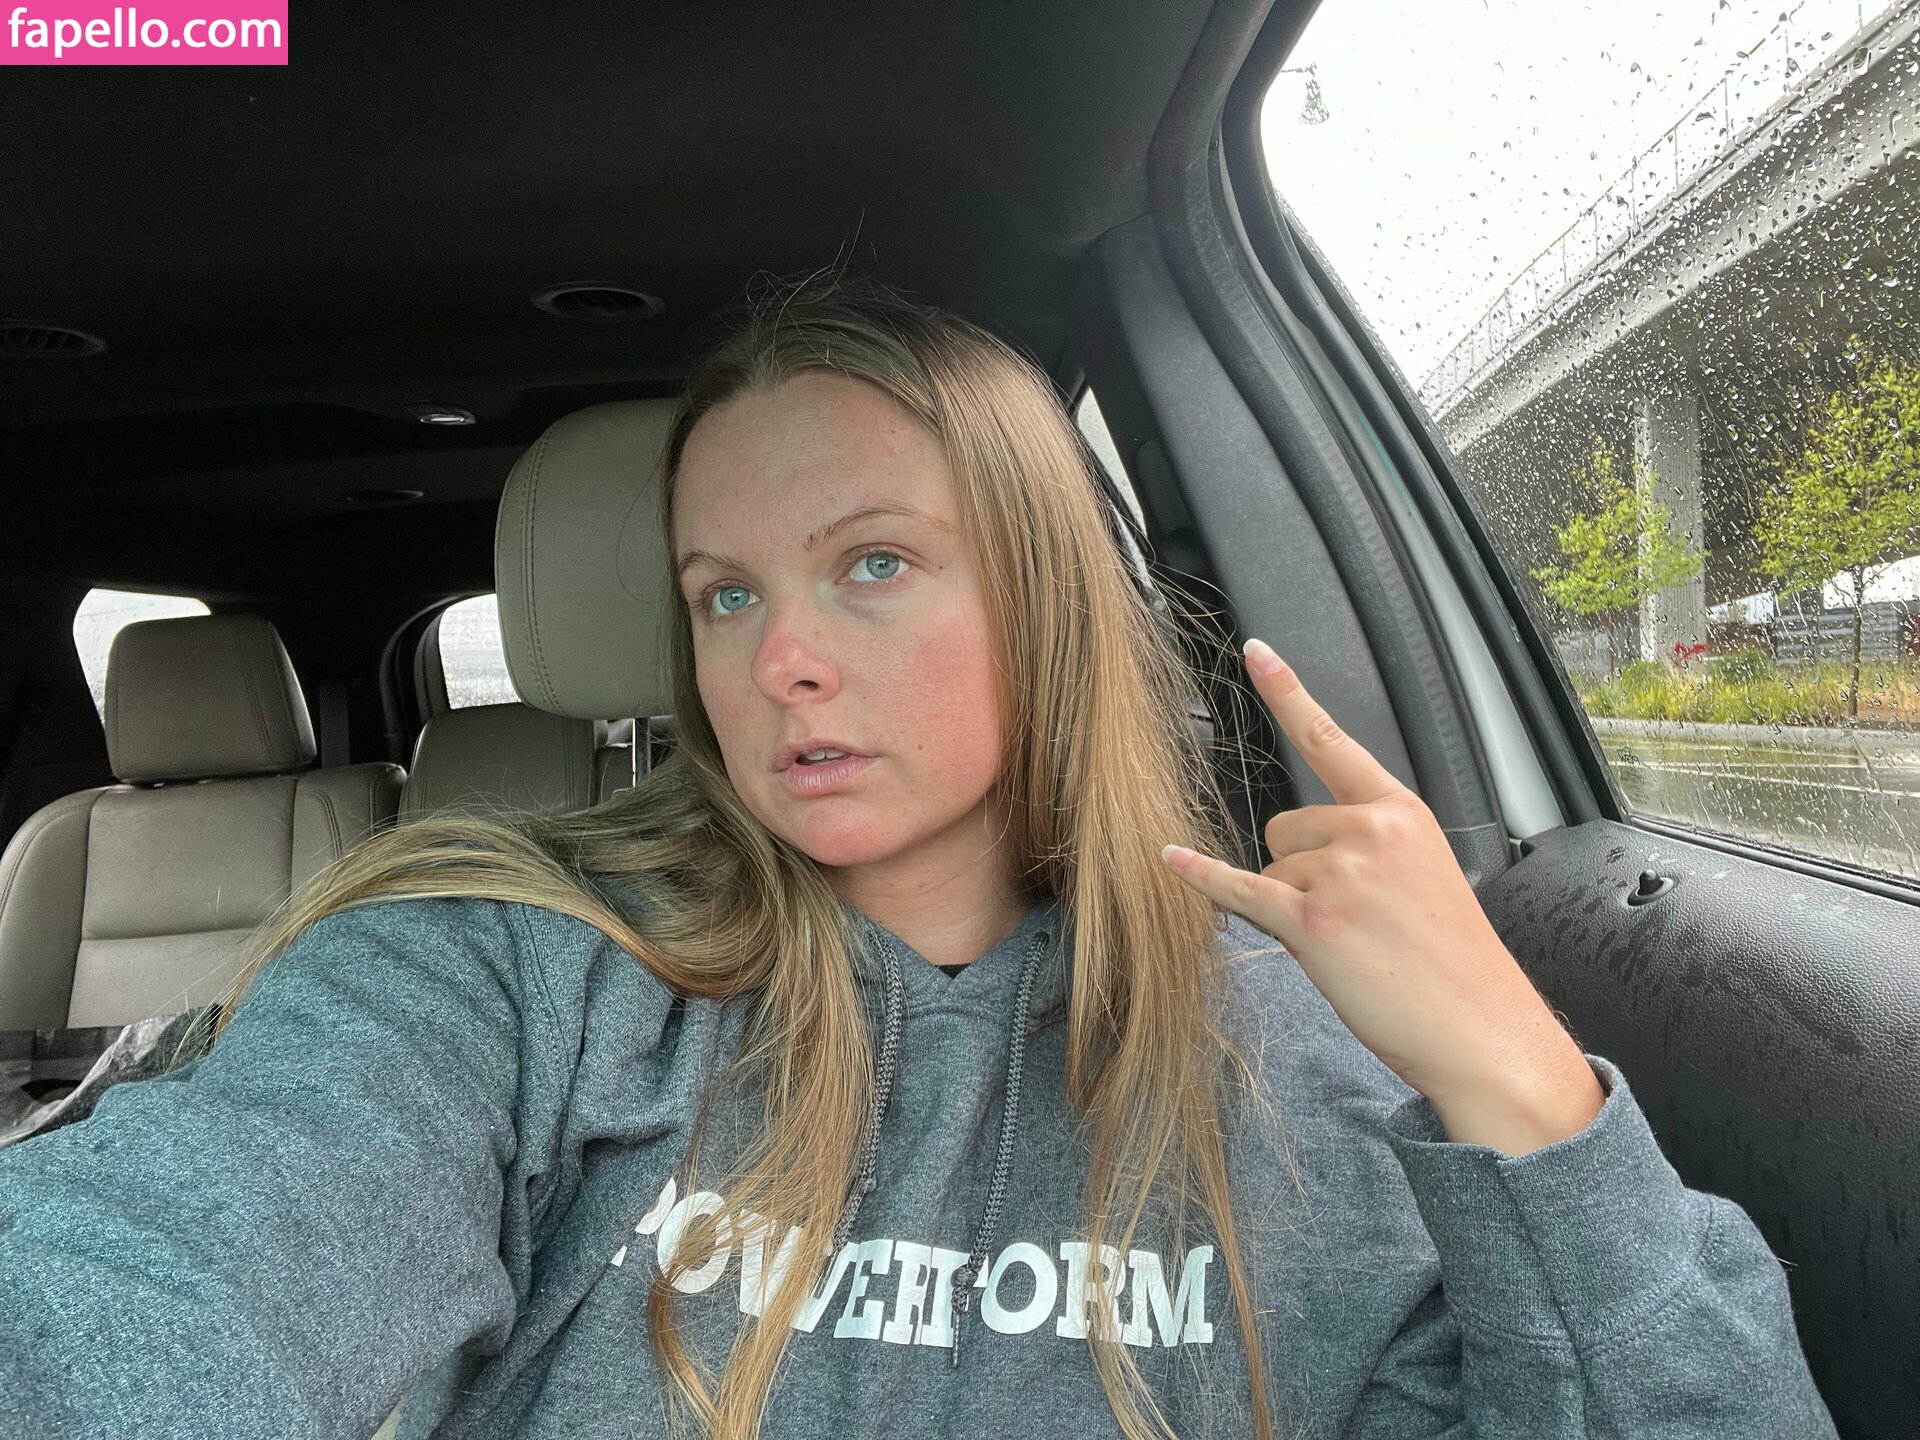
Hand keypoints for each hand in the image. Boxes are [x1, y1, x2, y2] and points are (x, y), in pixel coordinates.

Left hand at [1161, 638, 1603, 1155]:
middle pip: (1283, 825)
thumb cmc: (1454, 965)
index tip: (1255, 650)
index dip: (1288, 692)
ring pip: (1270, 869)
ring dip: (1291, 907)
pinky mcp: (1310, 919)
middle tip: (1353, 920)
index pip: (1331, 740)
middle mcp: (1369, 829)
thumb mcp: (1426, 880)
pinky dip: (1203, 878)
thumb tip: (1306, 857)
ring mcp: (1340, 872)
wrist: (1479, 1028)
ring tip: (1350, 945)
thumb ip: (1371, 849)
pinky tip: (1171, 859)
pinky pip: (1239, 890)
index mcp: (1400, 812)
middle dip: (1299, 869)